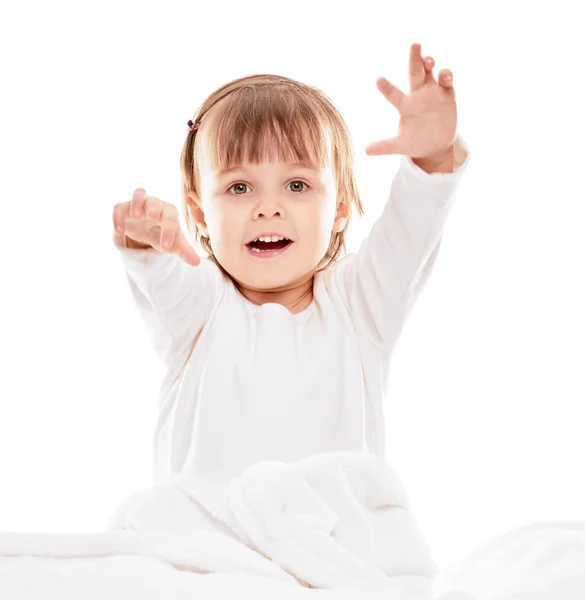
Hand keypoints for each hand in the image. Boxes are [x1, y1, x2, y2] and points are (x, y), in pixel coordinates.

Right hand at [112, 189, 200, 265]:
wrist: (149, 230)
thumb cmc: (164, 233)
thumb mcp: (174, 244)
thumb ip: (185, 251)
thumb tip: (197, 263)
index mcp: (169, 212)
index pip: (170, 218)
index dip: (169, 231)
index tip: (165, 248)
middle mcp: (155, 205)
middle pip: (155, 201)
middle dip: (153, 207)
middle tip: (152, 216)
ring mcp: (139, 205)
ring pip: (138, 194)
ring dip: (136, 203)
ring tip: (135, 216)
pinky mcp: (125, 209)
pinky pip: (119, 207)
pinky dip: (118, 216)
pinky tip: (119, 231)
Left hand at [365, 43, 456, 160]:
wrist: (435, 146)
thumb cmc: (415, 142)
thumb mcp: (400, 146)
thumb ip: (384, 146)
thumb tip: (365, 151)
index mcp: (404, 105)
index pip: (393, 94)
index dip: (386, 88)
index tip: (378, 80)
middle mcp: (418, 94)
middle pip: (415, 72)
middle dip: (415, 58)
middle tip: (414, 44)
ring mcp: (433, 93)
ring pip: (432, 73)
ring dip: (431, 64)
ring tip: (429, 61)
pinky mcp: (447, 96)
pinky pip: (448, 82)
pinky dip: (447, 77)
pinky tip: (445, 77)